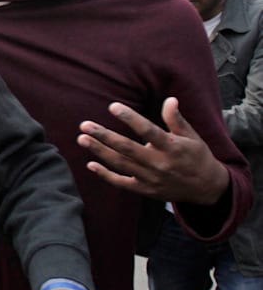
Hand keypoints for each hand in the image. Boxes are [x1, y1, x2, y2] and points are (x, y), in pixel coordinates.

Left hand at [79, 97, 230, 204]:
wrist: (207, 188)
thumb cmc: (197, 157)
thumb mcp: (192, 136)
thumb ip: (176, 119)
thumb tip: (170, 99)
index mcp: (173, 147)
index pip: (148, 130)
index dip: (130, 118)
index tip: (112, 106)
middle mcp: (160, 163)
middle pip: (127, 148)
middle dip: (104, 136)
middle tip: (85, 125)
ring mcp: (151, 179)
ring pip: (121, 164)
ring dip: (100, 151)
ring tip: (82, 139)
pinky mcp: (145, 190)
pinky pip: (122, 183)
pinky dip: (105, 175)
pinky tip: (90, 165)